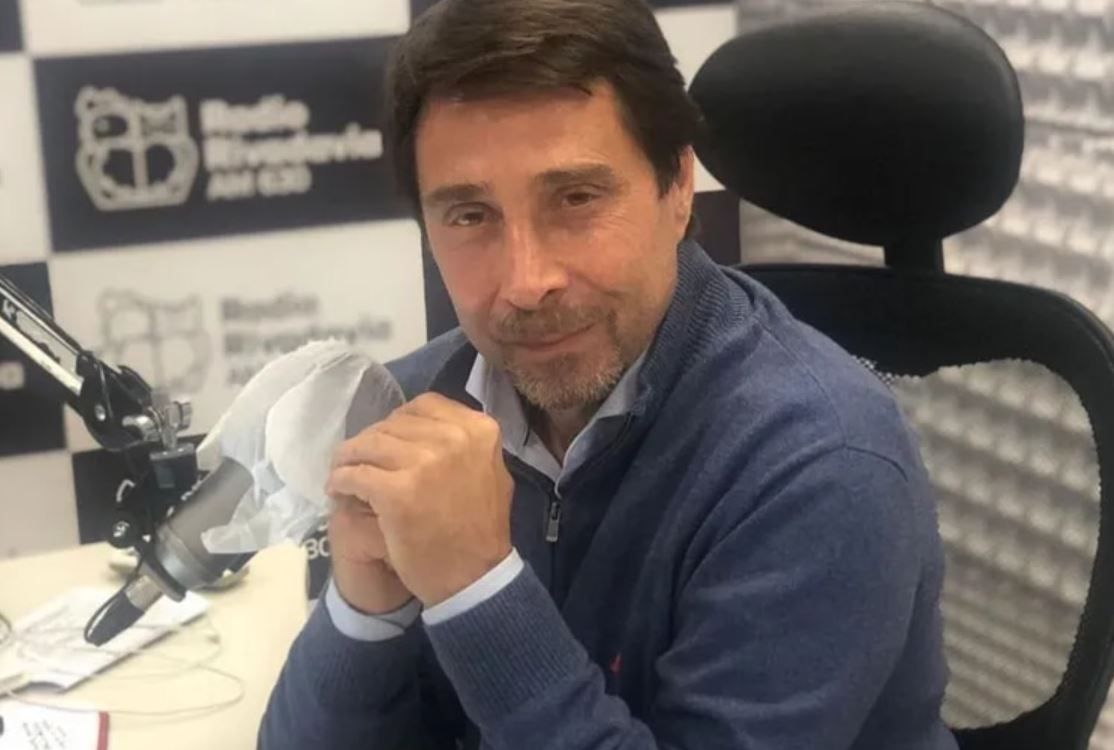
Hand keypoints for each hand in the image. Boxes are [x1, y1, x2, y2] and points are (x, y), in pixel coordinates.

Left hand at [326, 393, 513, 606]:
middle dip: (370, 441)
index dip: (398, 422)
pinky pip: (354, 475)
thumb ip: (466, 446)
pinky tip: (338, 489)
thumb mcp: (492, 473)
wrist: (474, 577)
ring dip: (348, 458)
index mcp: (477, 430)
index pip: (424, 406)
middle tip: (356, 457)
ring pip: (368, 446)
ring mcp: (423, 463)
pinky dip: (341, 480)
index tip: (387, 440)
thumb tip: (432, 429)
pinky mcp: (395, 491)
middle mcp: (452, 438)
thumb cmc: (482, 530)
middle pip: (392, 425)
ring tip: (341, 471)